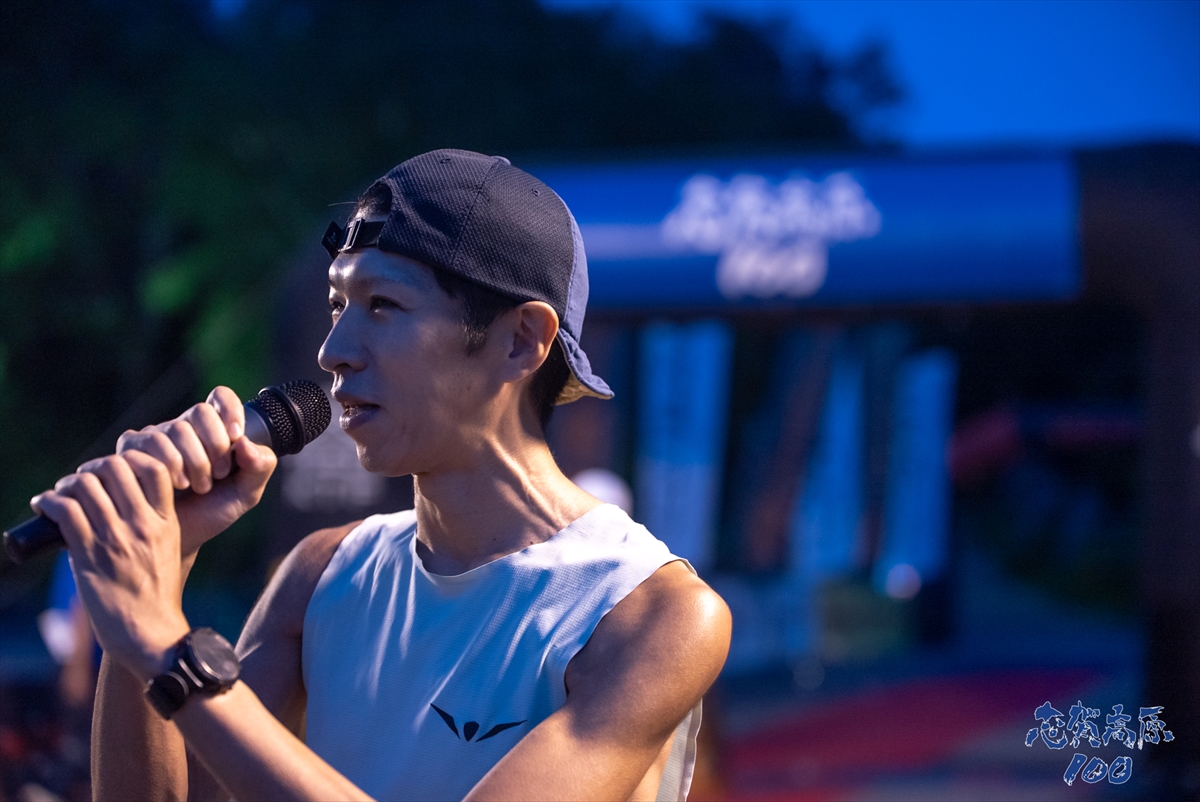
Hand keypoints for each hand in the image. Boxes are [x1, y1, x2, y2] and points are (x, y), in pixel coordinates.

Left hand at [32, 452, 191, 681]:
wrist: (150, 634)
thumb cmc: (156, 597)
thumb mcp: (168, 551)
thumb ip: (150, 525)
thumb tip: (115, 503)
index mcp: (165, 522)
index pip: (155, 468)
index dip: (131, 457)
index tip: (116, 468)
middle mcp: (142, 525)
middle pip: (116, 468)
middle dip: (93, 467)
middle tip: (82, 480)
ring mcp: (116, 539)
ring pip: (86, 486)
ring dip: (67, 484)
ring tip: (60, 494)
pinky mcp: (89, 555)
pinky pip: (66, 512)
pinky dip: (50, 502)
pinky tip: (44, 505)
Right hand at [112, 386, 276, 556]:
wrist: (180, 540)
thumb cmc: (212, 513)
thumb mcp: (245, 493)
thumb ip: (259, 467)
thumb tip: (244, 442)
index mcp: (212, 430)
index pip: (220, 398)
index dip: (229, 410)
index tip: (236, 436)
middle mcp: (182, 428)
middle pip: (199, 412)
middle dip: (215, 444)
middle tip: (219, 474)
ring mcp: (154, 438)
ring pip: (175, 429)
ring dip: (193, 460)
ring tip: (200, 487)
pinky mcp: (130, 452)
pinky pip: (147, 443)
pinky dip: (167, 465)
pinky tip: (175, 486)